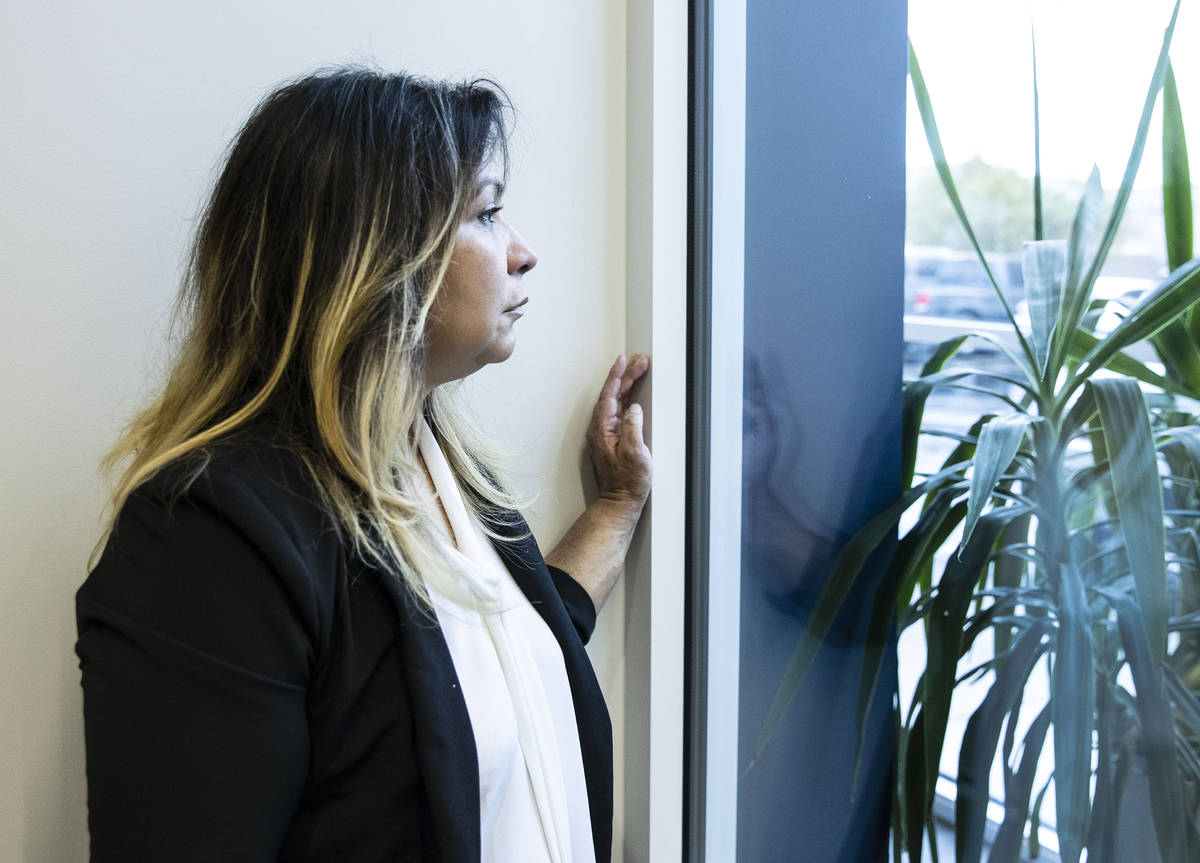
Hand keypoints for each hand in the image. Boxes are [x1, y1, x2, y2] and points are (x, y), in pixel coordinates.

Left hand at [587, 354, 651, 507]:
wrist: (620, 502)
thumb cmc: (627, 482)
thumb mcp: (635, 453)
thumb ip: (633, 427)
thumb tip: (634, 408)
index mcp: (603, 429)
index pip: (610, 395)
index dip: (617, 376)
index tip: (624, 360)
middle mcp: (601, 429)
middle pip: (614, 395)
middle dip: (626, 376)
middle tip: (641, 361)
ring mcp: (606, 434)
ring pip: (616, 402)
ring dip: (627, 385)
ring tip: (639, 370)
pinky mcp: (612, 440)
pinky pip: (619, 411)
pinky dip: (627, 399)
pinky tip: (634, 395)